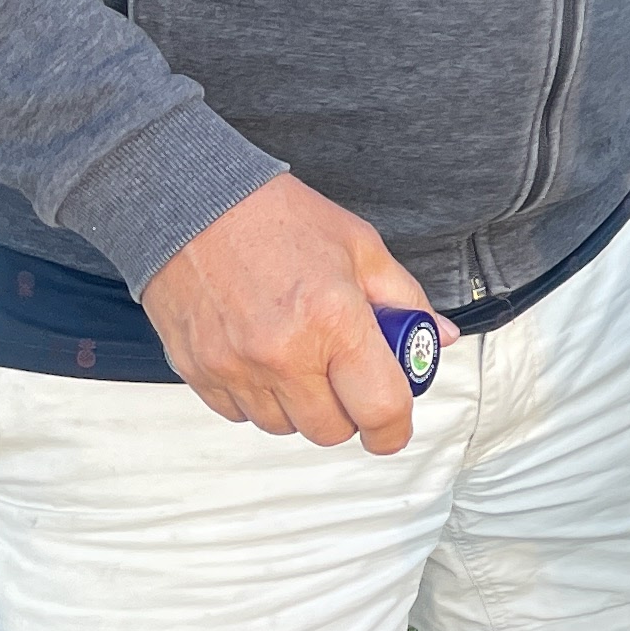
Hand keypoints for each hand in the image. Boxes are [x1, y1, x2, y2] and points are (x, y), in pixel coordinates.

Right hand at [139, 174, 452, 452]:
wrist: (192, 200)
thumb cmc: (275, 218)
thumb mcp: (360, 247)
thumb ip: (405, 299)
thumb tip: (437, 337)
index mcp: (333, 319)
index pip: (378, 409)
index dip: (393, 430)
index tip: (391, 428)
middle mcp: (282, 351)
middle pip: (330, 430)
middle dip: (345, 411)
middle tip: (343, 376)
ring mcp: (235, 366)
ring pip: (282, 427)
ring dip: (298, 405)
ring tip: (298, 357)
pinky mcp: (198, 371)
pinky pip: (238, 414)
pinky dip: (257, 397)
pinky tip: (261, 357)